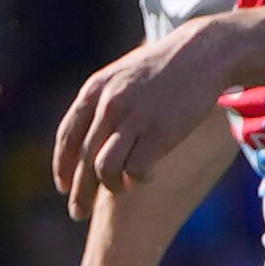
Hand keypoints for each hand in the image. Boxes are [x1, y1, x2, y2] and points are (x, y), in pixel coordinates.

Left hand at [49, 23, 239, 212]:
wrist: (204, 52)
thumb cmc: (163, 68)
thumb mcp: (122, 75)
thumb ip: (101, 103)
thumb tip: (87, 140)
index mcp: (95, 90)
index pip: (67, 137)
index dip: (61, 166)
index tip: (62, 186)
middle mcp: (109, 104)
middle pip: (82, 160)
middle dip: (78, 192)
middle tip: (77, 212)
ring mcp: (134, 118)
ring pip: (104, 169)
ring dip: (109, 188)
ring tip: (119, 191)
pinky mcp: (160, 132)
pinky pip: (136, 170)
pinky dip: (136, 180)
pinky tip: (143, 178)